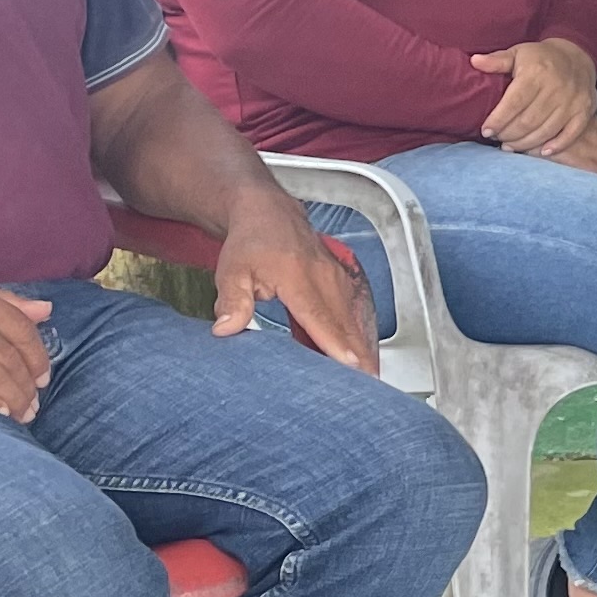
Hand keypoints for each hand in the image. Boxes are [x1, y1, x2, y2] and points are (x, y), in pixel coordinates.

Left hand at [214, 199, 379, 373]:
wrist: (267, 213)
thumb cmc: (250, 243)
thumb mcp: (231, 271)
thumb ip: (231, 301)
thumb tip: (226, 329)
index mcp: (297, 275)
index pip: (319, 315)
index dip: (335, 342)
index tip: (350, 363)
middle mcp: (323, 276)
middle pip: (345, 322)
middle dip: (359, 354)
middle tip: (369, 383)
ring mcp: (335, 277)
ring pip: (352, 318)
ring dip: (362, 346)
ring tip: (371, 376)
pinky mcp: (339, 280)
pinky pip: (351, 311)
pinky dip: (357, 333)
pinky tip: (360, 354)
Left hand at [470, 37, 596, 156]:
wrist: (577, 56)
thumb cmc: (541, 58)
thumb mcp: (518, 53)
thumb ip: (497, 60)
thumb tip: (474, 61)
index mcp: (536, 73)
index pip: (514, 103)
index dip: (498, 120)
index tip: (486, 131)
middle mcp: (556, 88)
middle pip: (528, 121)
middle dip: (509, 134)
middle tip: (497, 139)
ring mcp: (572, 101)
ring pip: (546, 131)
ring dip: (526, 143)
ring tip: (511, 146)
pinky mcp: (584, 112)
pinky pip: (570, 134)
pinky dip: (556, 146)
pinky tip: (541, 152)